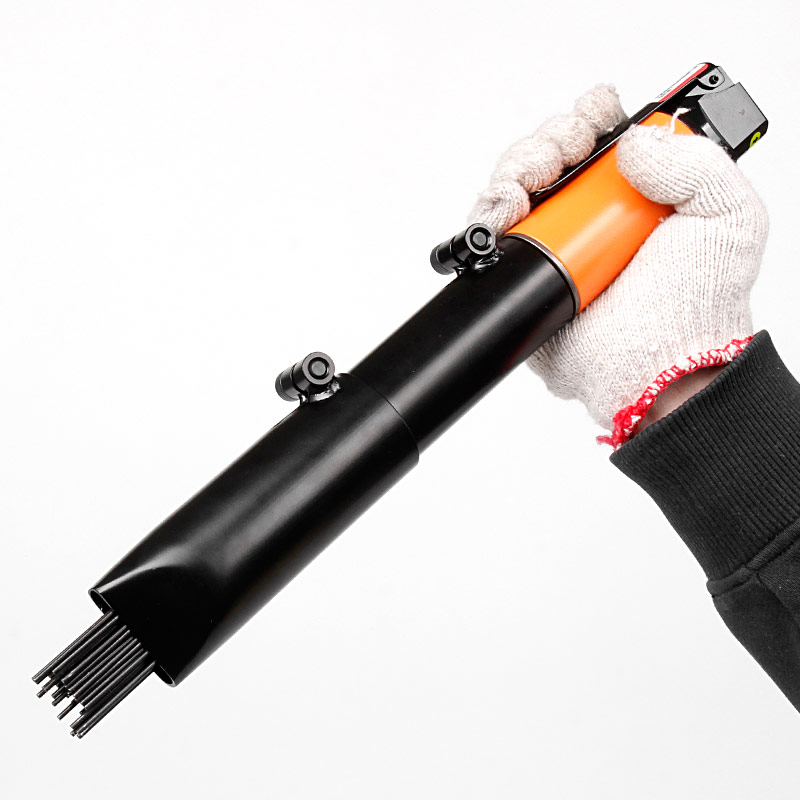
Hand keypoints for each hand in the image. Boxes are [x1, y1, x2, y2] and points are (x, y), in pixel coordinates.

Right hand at [468, 87, 768, 447]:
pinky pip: (490, 231)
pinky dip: (487, 213)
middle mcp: (593, 212)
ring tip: (528, 188)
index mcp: (640, 192)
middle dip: (550, 140)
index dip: (592, 117)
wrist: (650, 369)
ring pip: (517, 182)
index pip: (606, 133)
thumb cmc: (694, 307)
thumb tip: (634, 142)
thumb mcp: (730, 219)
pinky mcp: (522, 270)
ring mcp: (555, 241)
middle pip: (554, 149)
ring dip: (517, 170)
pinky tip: (505, 215)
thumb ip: (697, 163)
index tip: (593, 122)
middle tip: (562, 158)